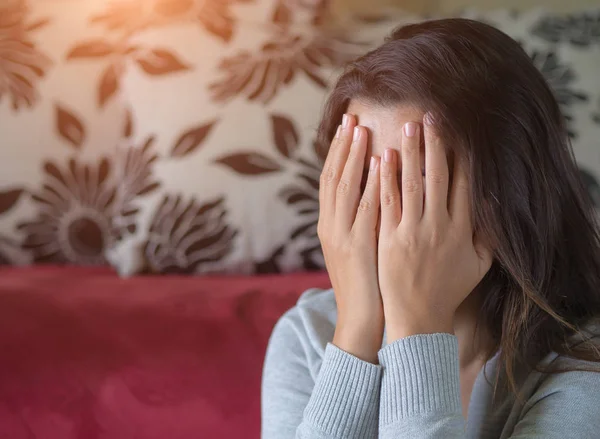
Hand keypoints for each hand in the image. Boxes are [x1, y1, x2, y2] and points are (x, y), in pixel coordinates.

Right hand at [318, 114, 383, 362]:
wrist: (361, 317)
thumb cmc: (365, 283)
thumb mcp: (355, 248)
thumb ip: (358, 220)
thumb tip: (371, 191)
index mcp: (329, 225)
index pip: (329, 180)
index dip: (336, 152)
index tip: (346, 127)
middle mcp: (330, 225)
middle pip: (332, 177)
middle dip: (341, 146)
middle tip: (350, 117)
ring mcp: (341, 234)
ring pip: (343, 186)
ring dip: (352, 156)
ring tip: (361, 128)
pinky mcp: (357, 245)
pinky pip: (364, 207)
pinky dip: (369, 182)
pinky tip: (378, 161)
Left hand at [377, 114, 492, 341]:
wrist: (418, 317)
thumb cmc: (448, 290)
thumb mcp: (479, 265)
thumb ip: (488, 235)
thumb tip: (493, 205)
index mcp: (462, 230)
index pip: (464, 184)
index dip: (461, 156)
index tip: (457, 132)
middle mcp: (439, 227)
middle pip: (438, 177)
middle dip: (434, 144)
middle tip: (430, 117)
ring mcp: (412, 232)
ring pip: (411, 184)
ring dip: (409, 154)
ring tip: (407, 127)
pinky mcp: (389, 238)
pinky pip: (387, 203)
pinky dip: (385, 180)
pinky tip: (381, 158)